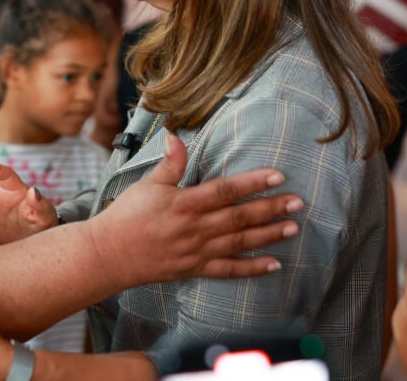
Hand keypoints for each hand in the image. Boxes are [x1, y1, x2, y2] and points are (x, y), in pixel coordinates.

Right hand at [89, 134, 302, 286]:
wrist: (108, 254)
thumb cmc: (126, 216)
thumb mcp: (146, 184)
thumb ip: (169, 163)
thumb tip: (177, 135)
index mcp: (184, 203)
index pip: (225, 190)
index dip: (252, 182)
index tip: (277, 176)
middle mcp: (194, 228)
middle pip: (239, 216)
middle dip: (270, 208)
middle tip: (297, 202)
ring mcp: (196, 251)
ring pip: (239, 242)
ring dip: (268, 235)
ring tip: (292, 227)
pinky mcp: (194, 269)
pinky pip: (228, 270)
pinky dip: (251, 269)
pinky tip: (273, 264)